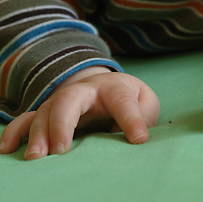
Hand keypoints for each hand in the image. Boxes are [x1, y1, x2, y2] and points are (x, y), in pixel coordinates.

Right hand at [0, 68, 159, 159]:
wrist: (107, 85)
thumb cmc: (129, 99)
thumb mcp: (145, 103)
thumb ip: (144, 116)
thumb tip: (136, 139)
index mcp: (115, 88)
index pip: (122, 101)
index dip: (132, 120)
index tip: (138, 140)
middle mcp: (85, 91)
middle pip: (70, 98)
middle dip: (62, 122)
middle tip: (60, 151)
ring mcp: (63, 101)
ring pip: (45, 110)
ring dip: (38, 134)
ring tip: (36, 158)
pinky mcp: (49, 114)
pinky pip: (26, 119)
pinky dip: (15, 132)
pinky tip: (7, 148)